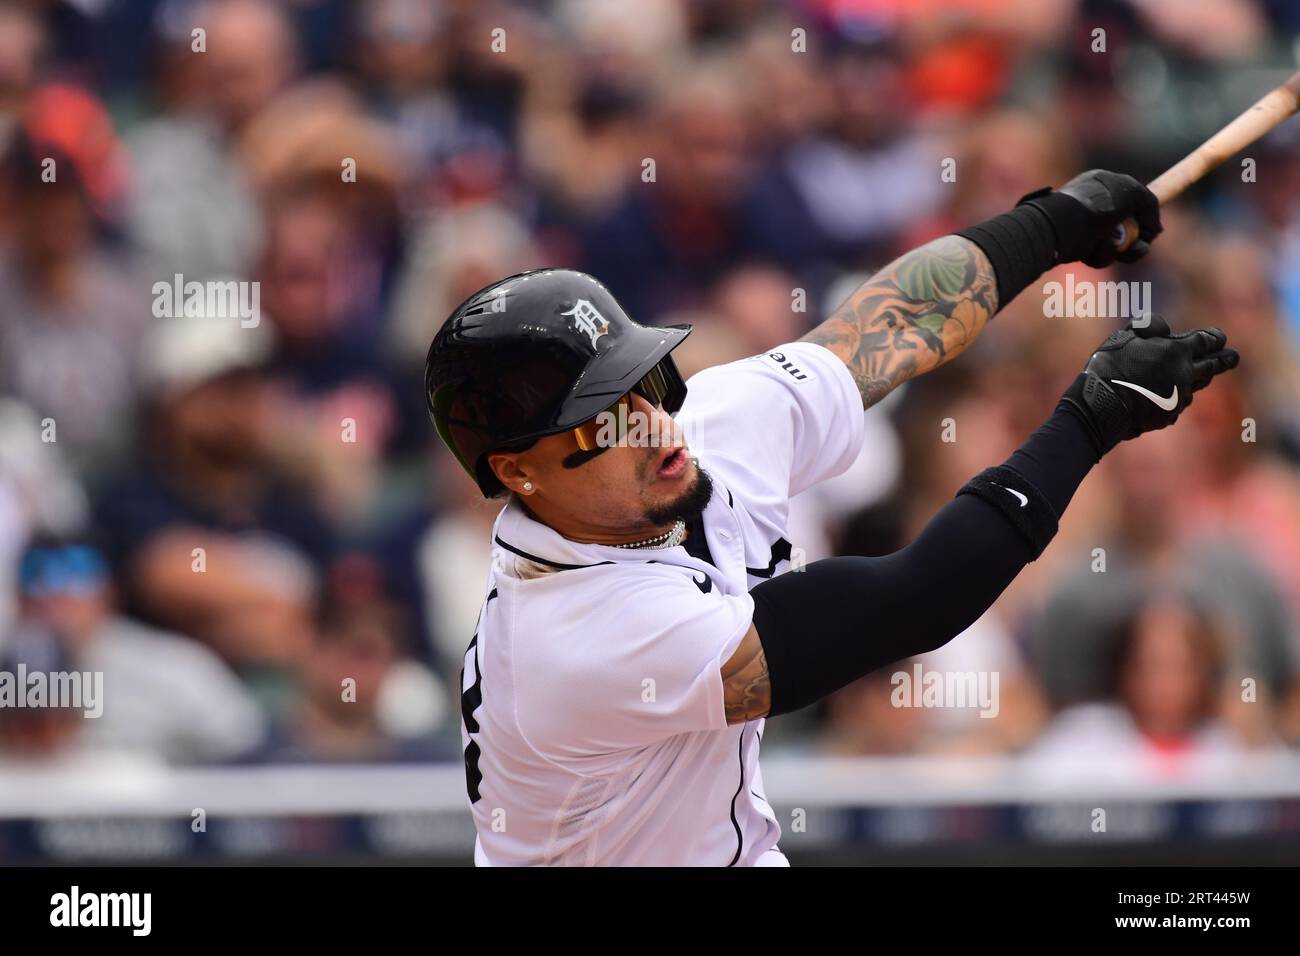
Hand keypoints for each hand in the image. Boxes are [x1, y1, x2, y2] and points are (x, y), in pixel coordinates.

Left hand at [1021, 169, 1162, 267]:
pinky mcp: (1078, 247)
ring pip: (1117, 245)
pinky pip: (1100, 256)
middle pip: (1128, 227)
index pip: (1131, 201)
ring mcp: (1086, 226)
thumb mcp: (1134, 192)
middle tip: (1141, 245)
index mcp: (1104, 185)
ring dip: (1123, 250)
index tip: (1151, 230)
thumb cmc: (1098, 204)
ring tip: (1118, 248)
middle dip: (1138, 240)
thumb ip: (1150, 205)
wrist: (1064, 226)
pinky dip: (1103, 255)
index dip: (1144, 217)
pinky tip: (1095, 249)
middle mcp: (1095, 205)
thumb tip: (1155, 231)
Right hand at [1059, 315, 1238, 454]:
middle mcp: (1185, 375)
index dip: (1215, 337)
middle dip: (1225, 359)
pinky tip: (1166, 397)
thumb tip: (1164, 329)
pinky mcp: (1169, 416)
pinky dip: (1176, 398)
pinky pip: (1178, 403)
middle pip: (1213, 366)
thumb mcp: (1125, 337)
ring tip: (1201, 376)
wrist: (1102, 406)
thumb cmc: (1111, 367)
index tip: (1220, 336)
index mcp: (1177, 352)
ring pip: (1196, 387)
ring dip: (1199, 379)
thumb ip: (1148, 328)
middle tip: (1234, 357)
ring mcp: (1179, 398)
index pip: (1206, 341)